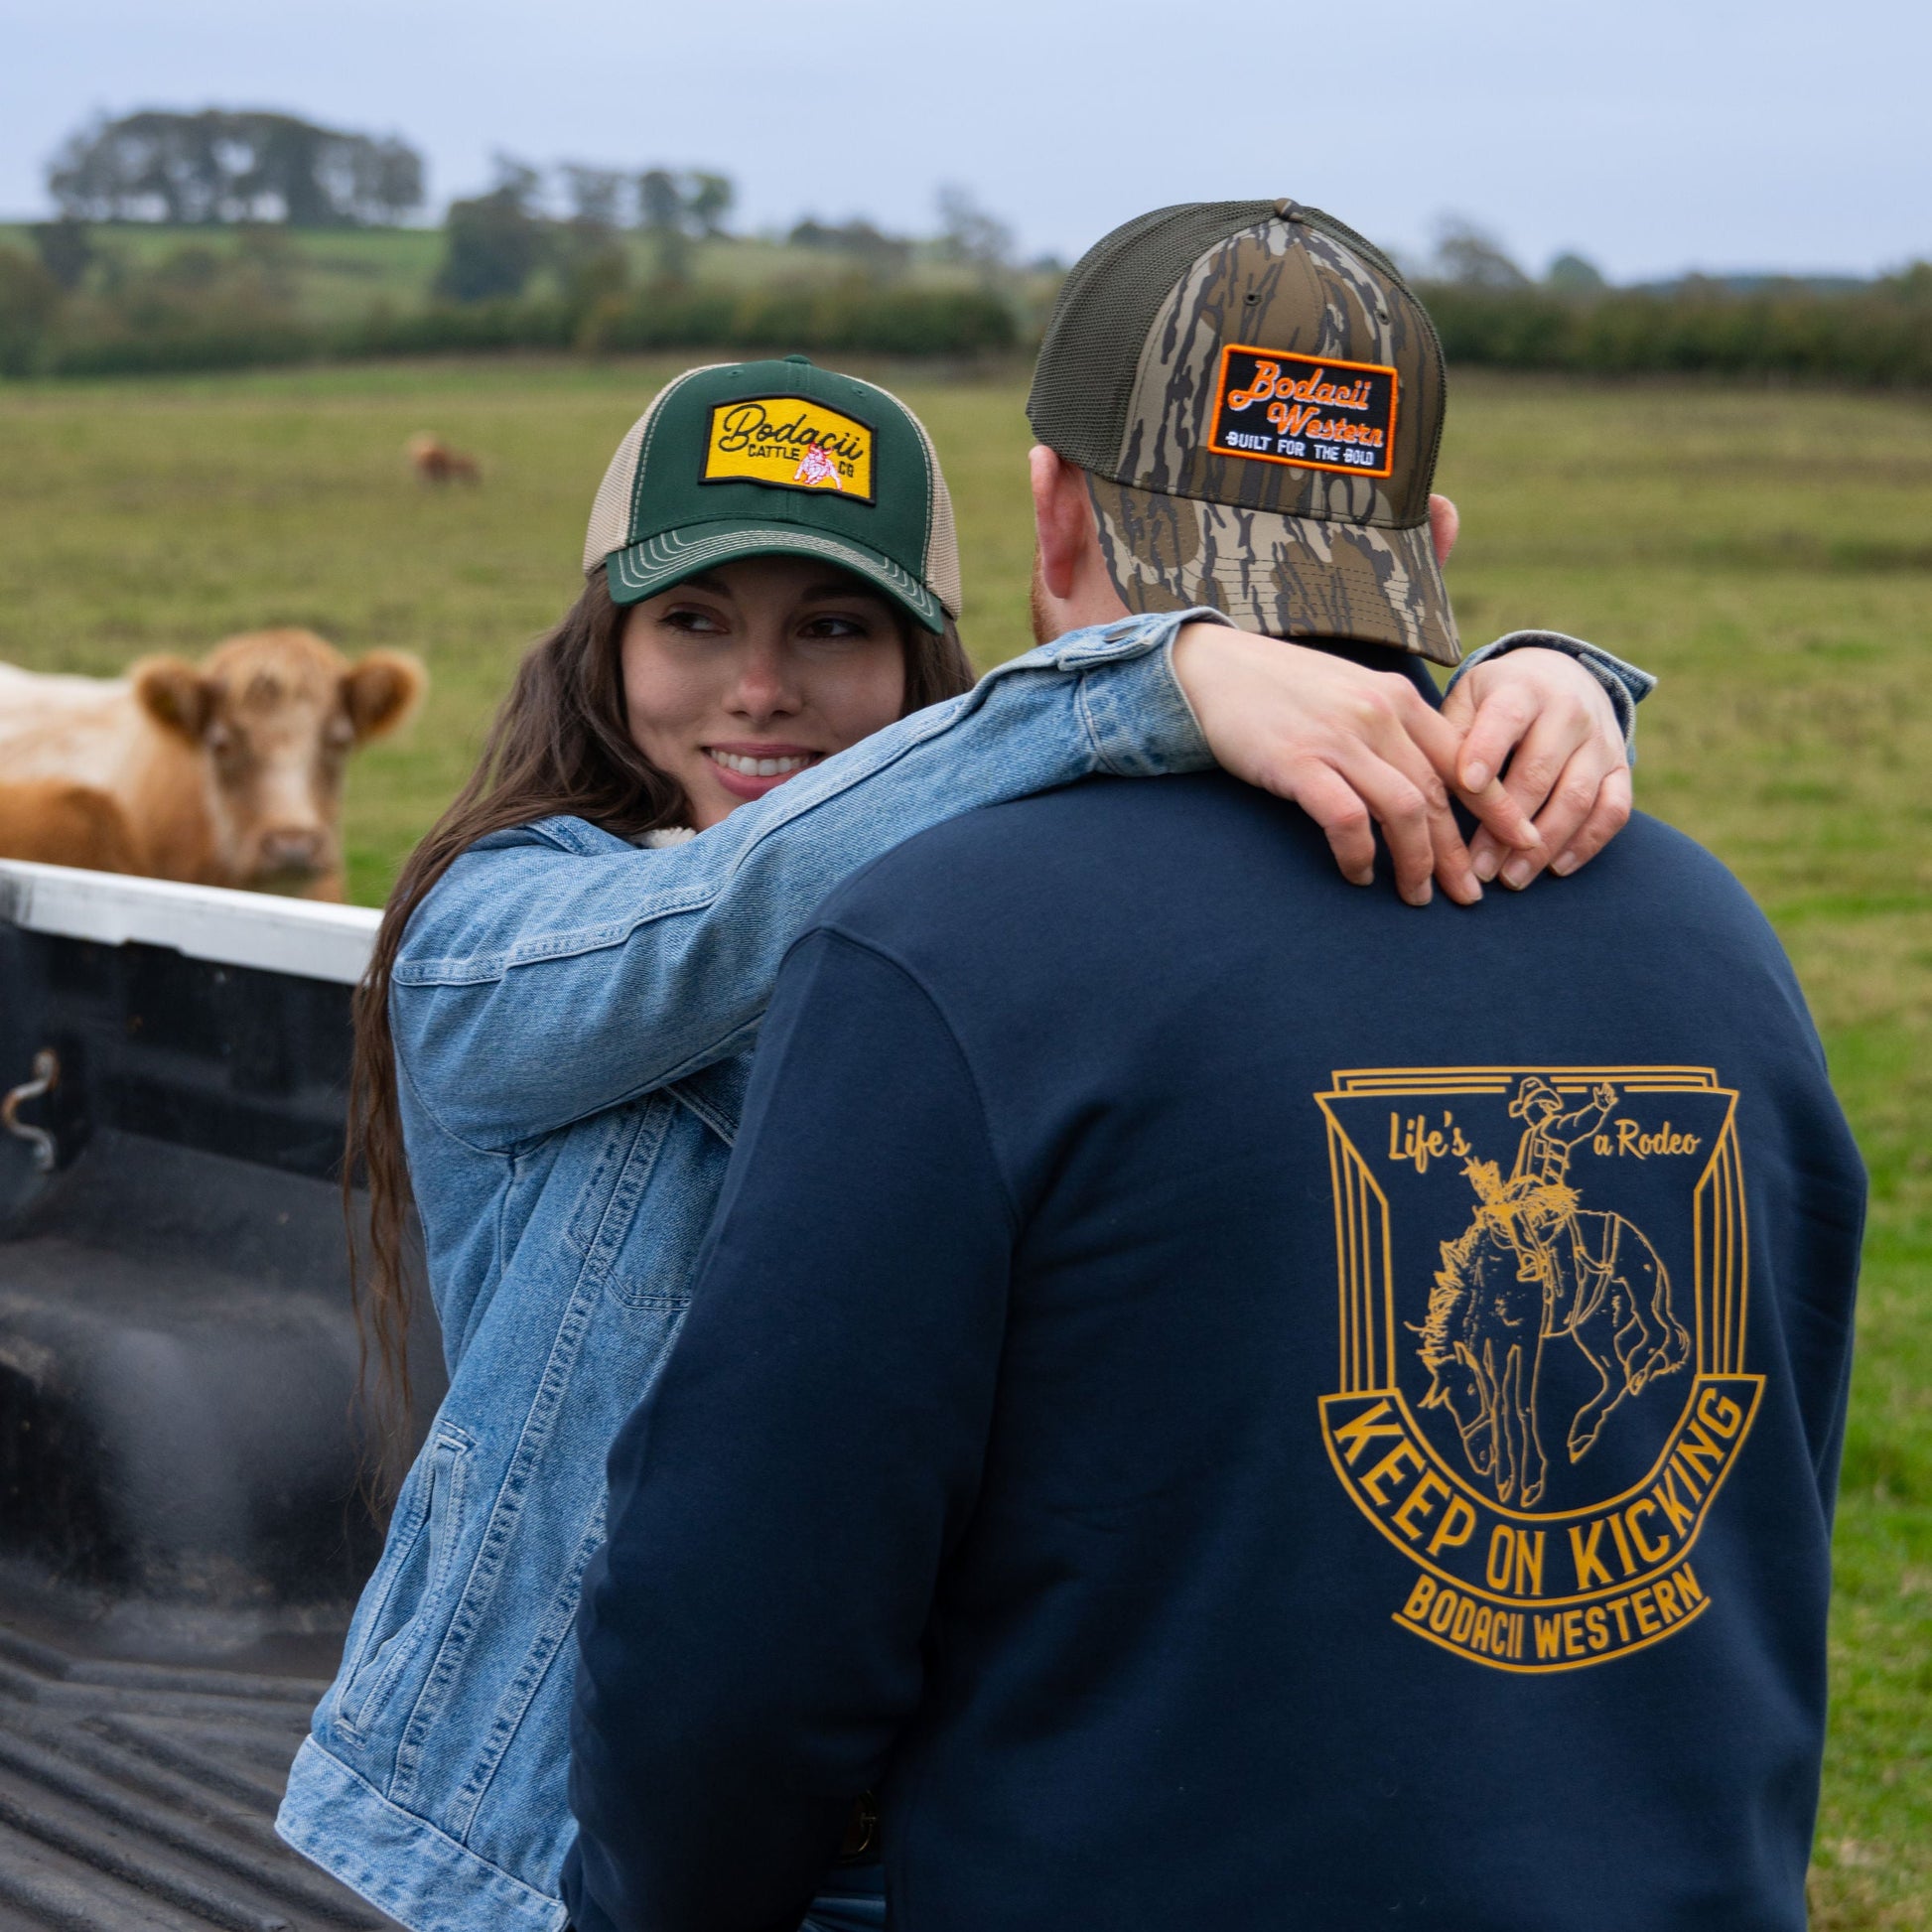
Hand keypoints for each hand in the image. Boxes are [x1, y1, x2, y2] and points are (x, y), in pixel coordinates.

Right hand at [1170, 625, 1541, 906]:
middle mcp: (1379, 714)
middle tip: (1468, 895)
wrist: (1213, 670)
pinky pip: (1347, 820)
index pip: (1465, 760)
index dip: (1498, 807)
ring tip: (1415, 897)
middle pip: (1438, 795)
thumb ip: (1390, 729)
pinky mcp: (1299, 762)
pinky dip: (1360, 855)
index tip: (1523, 840)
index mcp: (1398, 699)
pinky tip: (1357, 875)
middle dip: (1459, 852)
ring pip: (1403, 811)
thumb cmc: (1281, 692)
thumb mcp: (1350, 696)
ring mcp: (1339, 737)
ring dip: (1417, 863)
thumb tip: (1425, 783)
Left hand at [1439, 648, 1631, 889]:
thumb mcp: (1468, 698)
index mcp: (1522, 689)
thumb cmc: (1497, 700)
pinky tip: (1556, 869)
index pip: (1506, 718)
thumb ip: (1450, 735)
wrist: (1561, 676)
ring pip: (1578, 797)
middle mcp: (1568, 710)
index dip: (1486, 752)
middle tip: (1479, 868)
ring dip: (1544, 845)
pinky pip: (1613, 810)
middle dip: (1507, 825)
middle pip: (1540, 772)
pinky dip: (1587, 843)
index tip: (1468, 787)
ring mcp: (1600, 739)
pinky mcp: (1620, 767)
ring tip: (1511, 878)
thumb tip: (1428, 787)